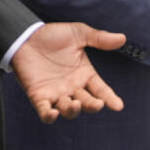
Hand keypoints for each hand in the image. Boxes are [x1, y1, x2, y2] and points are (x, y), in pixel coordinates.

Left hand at [11, 22, 125, 122]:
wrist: (26, 36)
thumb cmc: (54, 35)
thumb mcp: (79, 34)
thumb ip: (99, 38)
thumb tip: (122, 38)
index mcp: (84, 74)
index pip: (100, 89)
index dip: (110, 98)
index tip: (118, 106)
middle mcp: (72, 87)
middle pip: (86, 103)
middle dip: (93, 106)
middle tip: (97, 104)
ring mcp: (56, 93)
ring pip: (68, 110)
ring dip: (73, 111)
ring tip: (76, 104)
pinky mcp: (39, 96)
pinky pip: (45, 111)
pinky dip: (49, 116)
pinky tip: (53, 113)